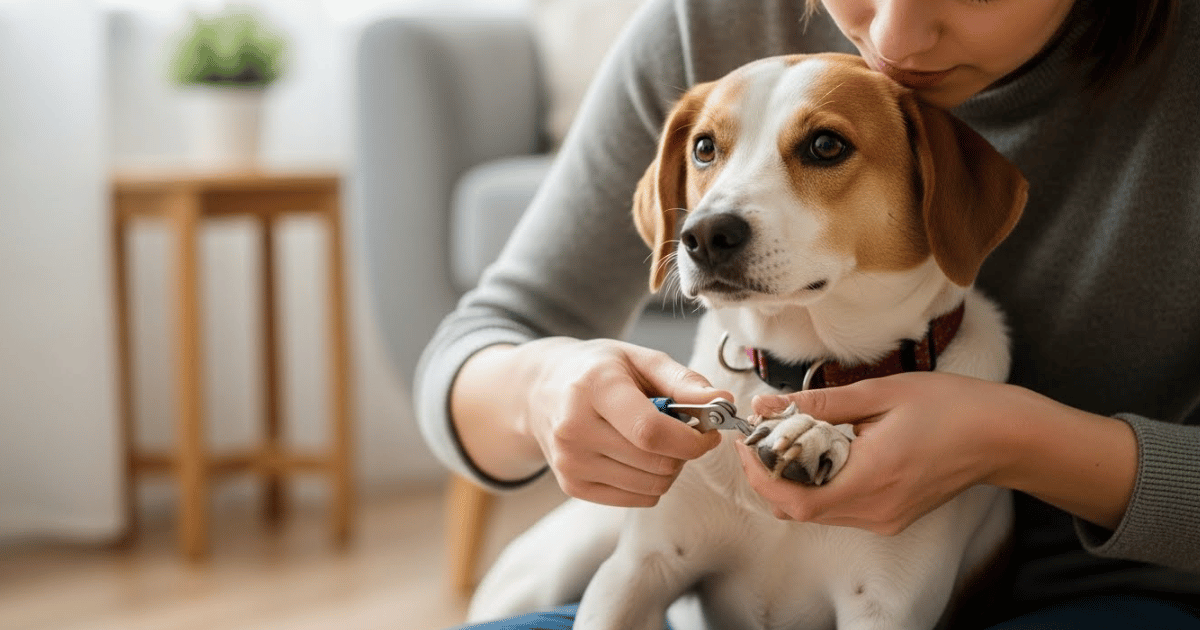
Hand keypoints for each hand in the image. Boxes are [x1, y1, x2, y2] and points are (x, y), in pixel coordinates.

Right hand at [518, 338, 726, 506]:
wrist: (541, 391)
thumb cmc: (597, 371)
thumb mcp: (640, 360)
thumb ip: (684, 382)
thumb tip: (723, 403)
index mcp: (593, 388)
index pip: (649, 431)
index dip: (691, 440)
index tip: (708, 433)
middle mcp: (574, 428)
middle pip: (655, 462)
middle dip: (683, 451)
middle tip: (679, 431)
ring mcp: (570, 461)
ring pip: (652, 486)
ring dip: (668, 467)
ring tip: (653, 440)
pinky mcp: (572, 486)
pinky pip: (637, 499)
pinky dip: (649, 482)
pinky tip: (635, 455)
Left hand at [734, 372, 1014, 534]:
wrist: (1001, 436)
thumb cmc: (950, 408)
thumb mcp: (880, 392)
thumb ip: (820, 402)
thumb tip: (770, 405)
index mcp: (871, 479)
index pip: (794, 499)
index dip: (759, 475)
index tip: (746, 443)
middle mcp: (875, 510)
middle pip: (798, 510)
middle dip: (770, 475)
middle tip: (762, 436)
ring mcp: (884, 518)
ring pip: (817, 511)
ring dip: (794, 479)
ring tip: (794, 437)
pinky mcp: (890, 517)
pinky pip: (840, 508)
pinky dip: (820, 483)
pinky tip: (826, 450)